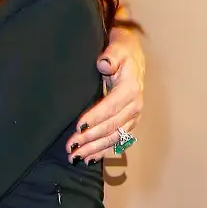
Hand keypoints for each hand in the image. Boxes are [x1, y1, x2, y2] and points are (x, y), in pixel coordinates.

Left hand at [65, 25, 144, 163]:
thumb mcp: (117, 48)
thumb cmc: (121, 52)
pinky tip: (90, 159)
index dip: (95, 118)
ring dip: (95, 148)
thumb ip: (111, 56)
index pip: (111, 107)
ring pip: (114, 137)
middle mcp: (135, 105)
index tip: (78, 127)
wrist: (134, 56)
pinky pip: (118, 141)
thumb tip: (104, 63)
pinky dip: (104, 151)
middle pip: (112, 126)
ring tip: (76, 156)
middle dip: (91, 138)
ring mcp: (133, 116)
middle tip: (71, 147)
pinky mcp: (130, 123)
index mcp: (131, 88)